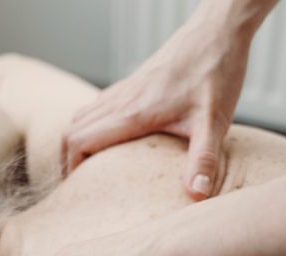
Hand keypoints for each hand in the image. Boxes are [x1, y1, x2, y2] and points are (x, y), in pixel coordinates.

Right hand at [62, 5, 252, 199]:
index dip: (70, 168)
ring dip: (75, 142)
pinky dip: (89, 126)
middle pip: (71, 130)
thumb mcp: (214, 122)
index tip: (76, 190)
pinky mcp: (131, 83)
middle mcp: (120, 100)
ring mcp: (123, 89)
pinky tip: (106, 141)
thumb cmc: (216, 72)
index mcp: (132, 113)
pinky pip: (96, 106)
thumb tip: (197, 195)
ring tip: (85, 168)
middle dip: (66, 160)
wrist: (218, 30)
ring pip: (80, 117)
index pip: (79, 141)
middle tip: (76, 186)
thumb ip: (203, 160)